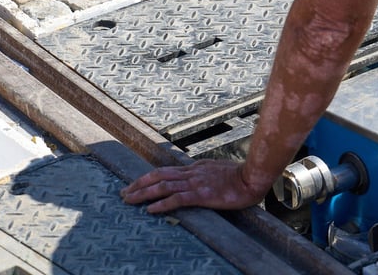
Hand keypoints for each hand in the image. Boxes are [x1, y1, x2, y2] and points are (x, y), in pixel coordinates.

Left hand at [120, 159, 264, 212]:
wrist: (253, 176)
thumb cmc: (240, 175)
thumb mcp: (218, 169)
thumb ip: (205, 173)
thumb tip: (196, 177)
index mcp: (195, 168)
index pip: (166, 171)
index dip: (148, 177)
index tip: (136, 184)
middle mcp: (192, 173)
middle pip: (158, 175)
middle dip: (138, 184)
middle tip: (124, 192)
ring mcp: (196, 183)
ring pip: (163, 186)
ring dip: (143, 193)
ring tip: (129, 200)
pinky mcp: (202, 195)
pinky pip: (177, 199)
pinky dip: (161, 204)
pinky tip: (150, 210)